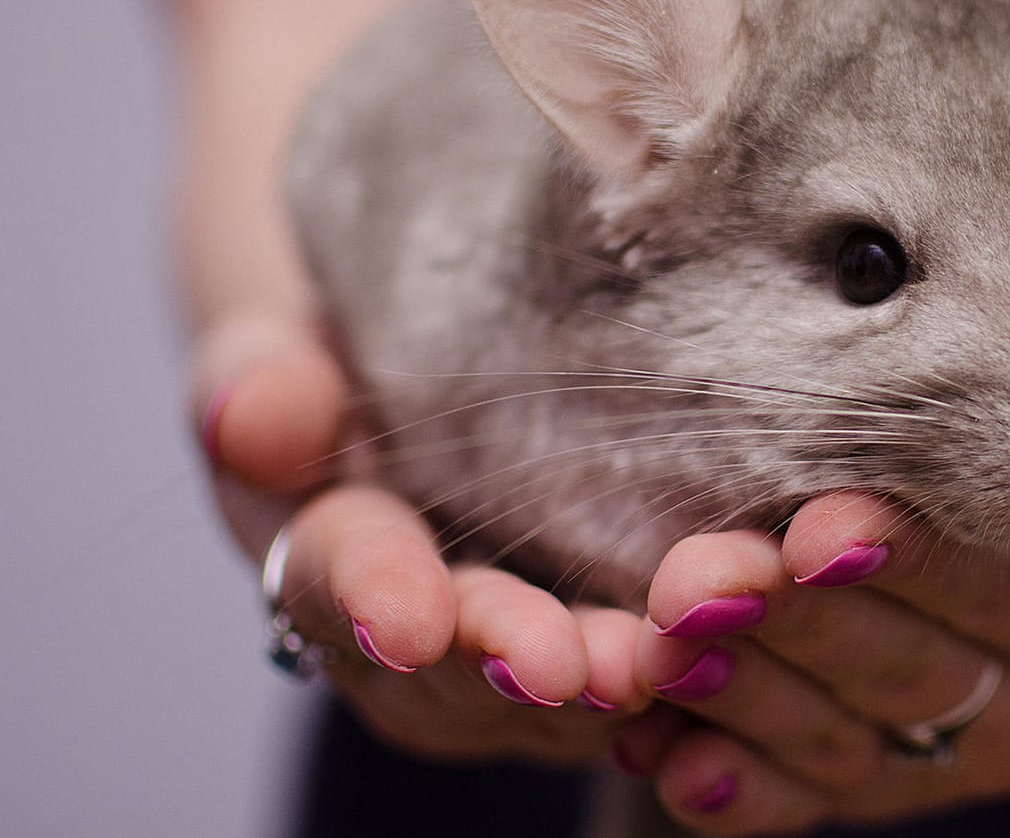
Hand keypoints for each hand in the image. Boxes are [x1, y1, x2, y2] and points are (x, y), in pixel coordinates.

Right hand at [191, 309, 649, 764]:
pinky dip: (674, 675)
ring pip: (543, 696)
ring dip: (599, 684)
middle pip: (447, 669)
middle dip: (507, 662)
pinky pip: (627, 684)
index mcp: (324, 553)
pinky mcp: (589, 657)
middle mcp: (406, 638)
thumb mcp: (284, 349)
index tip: (408, 621)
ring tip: (652, 667)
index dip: (374, 596)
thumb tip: (246, 415)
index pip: (337, 579)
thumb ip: (261, 380)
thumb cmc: (348, 361)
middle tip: (563, 666)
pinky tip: (728, 655)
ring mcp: (499, 659)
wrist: (421, 387)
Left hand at [618, 455, 1009, 833]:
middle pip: (902, 671)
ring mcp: (946, 759)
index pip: (998, 587)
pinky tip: (653, 745)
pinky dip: (722, 779)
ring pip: (837, 742)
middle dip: (788, 625)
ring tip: (655, 655)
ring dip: (736, 698)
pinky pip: (794, 800)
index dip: (904, 560)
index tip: (816, 529)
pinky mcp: (877, 782)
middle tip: (694, 583)